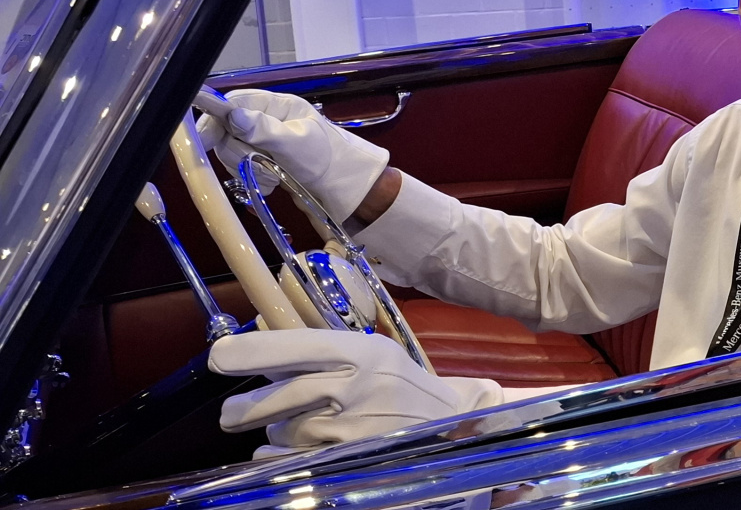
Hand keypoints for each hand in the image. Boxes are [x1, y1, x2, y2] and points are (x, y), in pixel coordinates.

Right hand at [197, 89, 389, 226]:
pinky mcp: (260, 162)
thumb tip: (233, 115)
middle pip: (226, 131)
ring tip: (274, 175)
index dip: (215, 117)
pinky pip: (240, 170)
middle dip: (240, 152)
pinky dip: (254, 180)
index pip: (235, 102)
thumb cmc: (327, 159)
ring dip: (249, 169)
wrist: (341, 188)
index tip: (203, 137)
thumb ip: (264, 130)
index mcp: (277, 106)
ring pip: (231, 153)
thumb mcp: (297, 144)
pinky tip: (275, 183)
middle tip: (263, 162)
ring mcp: (261, 142)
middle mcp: (265, 120)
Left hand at [210, 329, 501, 454]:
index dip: (252, 352)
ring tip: (295, 429)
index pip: (298, 347)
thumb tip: (259, 346)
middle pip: (280, 398)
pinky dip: (282, 457)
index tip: (219, 357)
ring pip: (285, 433)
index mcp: (362, 353)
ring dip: (278, 433)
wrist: (453, 424)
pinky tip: (294, 451)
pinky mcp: (351, 460)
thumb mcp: (371, 355)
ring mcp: (354, 429)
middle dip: (246, 409)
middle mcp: (357, 388)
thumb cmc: (400, 385)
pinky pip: (293, 461)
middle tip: (231, 416)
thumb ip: (322, 353)